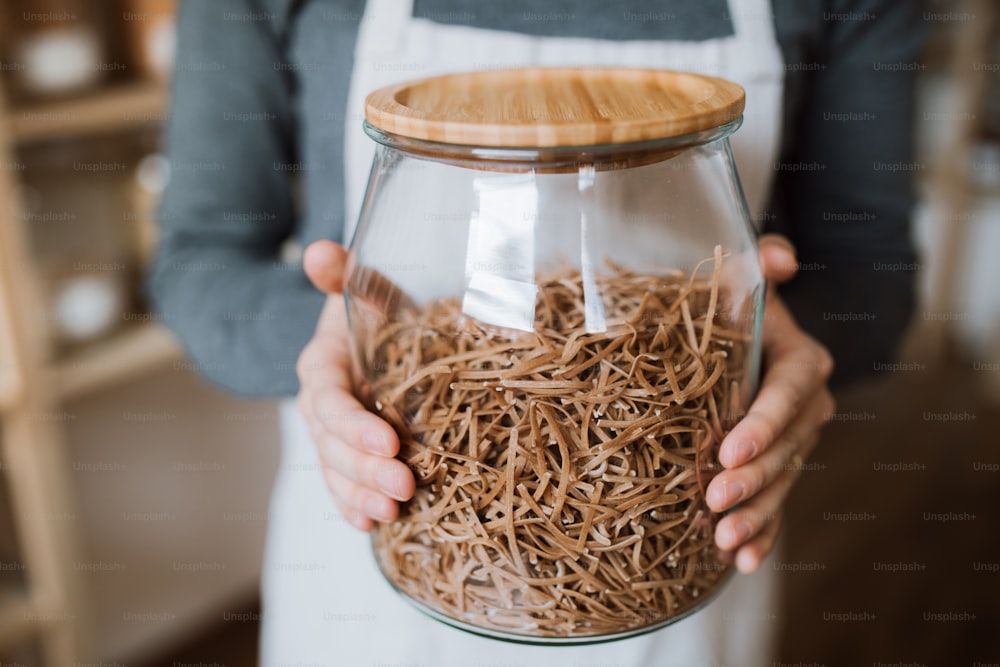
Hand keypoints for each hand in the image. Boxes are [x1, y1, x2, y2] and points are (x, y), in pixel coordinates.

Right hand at [297, 240, 414, 530]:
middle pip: (333, 445)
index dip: (354, 425)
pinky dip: (354, 507)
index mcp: (321, 367)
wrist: (373, 336)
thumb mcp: (366, 288)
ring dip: (362, 496)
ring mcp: (330, 436)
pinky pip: (343, 487)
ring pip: (337, 471)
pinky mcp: (345, 457)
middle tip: (405, 486)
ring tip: (392, 513)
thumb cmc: (375, 311)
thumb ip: (344, 273)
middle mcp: (318, 407)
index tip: (389, 444)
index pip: (329, 401)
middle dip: (366, 470)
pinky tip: (375, 526)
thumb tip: (319, 253)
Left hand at [705, 234, 834, 572]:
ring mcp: (794, 442)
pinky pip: (776, 505)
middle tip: (713, 501)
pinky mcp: (777, 468)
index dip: (763, 424)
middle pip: (786, 448)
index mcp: (803, 361)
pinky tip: (740, 562)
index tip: (728, 450)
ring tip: (723, 541)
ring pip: (781, 484)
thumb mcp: (739, 277)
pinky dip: (762, 535)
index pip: (789, 394)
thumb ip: (758, 265)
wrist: (738, 335)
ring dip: (755, 516)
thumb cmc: (733, 305)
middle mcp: (808, 406)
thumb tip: (780, 258)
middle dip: (751, 479)